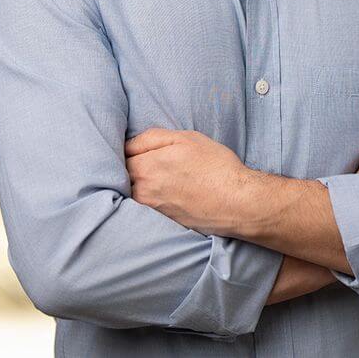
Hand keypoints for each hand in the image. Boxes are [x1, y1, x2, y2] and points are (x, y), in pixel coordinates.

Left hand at [124, 128, 251, 234]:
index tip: (142, 147)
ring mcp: (150, 209)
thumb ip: (151, 138)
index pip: (121, 155)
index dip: (131, 149)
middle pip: (124, 176)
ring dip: (140, 182)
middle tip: (153, 159)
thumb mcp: (186, 138)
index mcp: (145, 168)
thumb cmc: (215, 166)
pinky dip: (152, 197)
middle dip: (132, 166)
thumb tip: (128, 145)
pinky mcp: (161, 221)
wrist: (237, 202)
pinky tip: (171, 191)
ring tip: (164, 175)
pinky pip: (146, 205)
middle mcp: (142, 191)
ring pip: (134, 191)